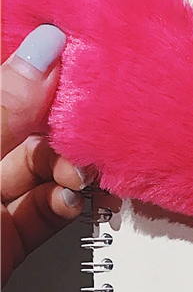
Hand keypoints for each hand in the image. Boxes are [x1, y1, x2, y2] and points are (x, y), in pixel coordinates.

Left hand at [1, 24, 88, 286]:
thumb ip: (2, 111)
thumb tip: (41, 53)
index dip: (27, 62)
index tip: (69, 50)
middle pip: (18, 126)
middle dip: (59, 128)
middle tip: (86, 131)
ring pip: (36, 171)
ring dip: (69, 172)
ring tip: (82, 175)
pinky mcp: (5, 241)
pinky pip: (43, 212)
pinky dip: (66, 207)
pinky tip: (73, 201)